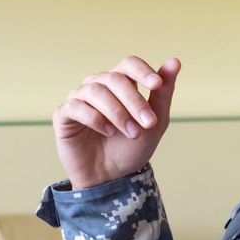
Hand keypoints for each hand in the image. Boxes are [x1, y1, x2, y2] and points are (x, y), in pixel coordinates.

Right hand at [53, 55, 180, 189]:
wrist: (111, 178)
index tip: (156, 85)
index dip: (142, 71)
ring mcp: (79, 99)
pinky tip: (108, 132)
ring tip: (131, 132)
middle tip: (148, 123)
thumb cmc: (131, 148)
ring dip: (117, 112)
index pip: (128, 64)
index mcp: (120, 84)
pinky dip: (95, 118)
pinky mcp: (64, 115)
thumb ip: (163, 93)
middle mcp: (98, 86)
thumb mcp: (154, 123)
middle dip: (134, 101)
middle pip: (114, 78)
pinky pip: (76, 106)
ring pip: (95, 91)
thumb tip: (175, 61)